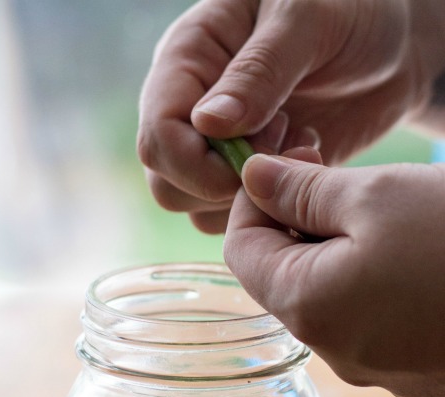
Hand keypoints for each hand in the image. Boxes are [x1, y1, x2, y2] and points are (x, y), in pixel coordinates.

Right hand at [137, 0, 444, 232]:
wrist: (395, 45)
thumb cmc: (352, 8)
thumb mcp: (308, 19)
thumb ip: (258, 71)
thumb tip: (208, 124)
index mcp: (187, 61)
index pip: (158, 136)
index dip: (197, 165)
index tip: (257, 157)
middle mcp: (190, 110)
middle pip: (166, 183)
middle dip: (225, 185)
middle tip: (284, 145)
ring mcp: (215, 148)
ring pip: (195, 208)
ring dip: (249, 198)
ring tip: (299, 148)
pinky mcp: (245, 175)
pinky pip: (232, 218)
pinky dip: (268, 208)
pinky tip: (303, 163)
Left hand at [224, 155, 444, 396]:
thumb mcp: (377, 196)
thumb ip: (301, 191)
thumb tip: (253, 178)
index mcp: (307, 308)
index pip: (240, 250)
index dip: (251, 201)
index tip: (284, 162)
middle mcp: (331, 348)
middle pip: (279, 273)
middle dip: (292, 219)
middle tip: (327, 173)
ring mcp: (375, 364)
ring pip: (324, 293)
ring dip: (330, 244)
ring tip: (371, 203)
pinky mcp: (412, 365)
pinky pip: (365, 315)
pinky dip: (366, 274)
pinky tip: (403, 245)